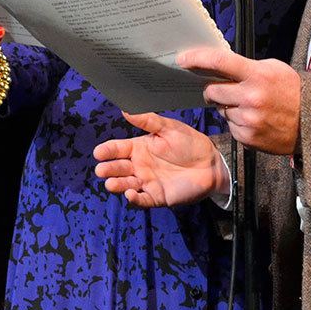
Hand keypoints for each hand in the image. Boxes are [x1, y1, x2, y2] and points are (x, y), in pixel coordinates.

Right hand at [92, 112, 227, 207]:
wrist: (211, 163)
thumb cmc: (190, 143)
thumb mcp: (169, 128)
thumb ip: (148, 121)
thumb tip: (125, 109)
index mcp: (140, 148)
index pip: (118, 149)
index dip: (107, 151)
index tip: (98, 152)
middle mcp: (140, 165)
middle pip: (119, 168)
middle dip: (109, 169)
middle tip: (101, 170)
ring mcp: (148, 182)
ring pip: (126, 185)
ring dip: (117, 185)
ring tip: (111, 184)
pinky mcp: (158, 196)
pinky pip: (142, 200)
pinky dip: (134, 199)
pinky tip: (130, 194)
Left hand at [180, 47, 300, 153]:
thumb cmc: (292, 91)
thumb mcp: (273, 69)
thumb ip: (246, 67)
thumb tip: (218, 66)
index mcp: (257, 75)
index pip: (219, 62)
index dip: (196, 58)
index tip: (182, 59)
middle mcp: (250, 97)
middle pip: (212, 90)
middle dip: (213, 89)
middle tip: (223, 89)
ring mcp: (248, 120)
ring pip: (220, 110)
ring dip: (228, 107)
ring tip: (249, 106)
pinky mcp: (248, 138)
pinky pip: (230, 126)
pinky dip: (237, 122)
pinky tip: (253, 119)